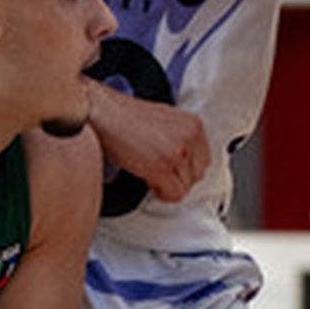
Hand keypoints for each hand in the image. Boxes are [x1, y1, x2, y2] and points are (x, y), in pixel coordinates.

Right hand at [88, 84, 210, 201]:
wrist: (105, 114)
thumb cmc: (126, 118)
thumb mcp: (164, 122)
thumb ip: (180, 139)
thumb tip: (184, 163)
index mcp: (193, 124)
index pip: (204, 160)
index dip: (185, 168)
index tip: (171, 168)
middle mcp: (189, 136)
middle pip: (197, 175)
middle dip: (178, 177)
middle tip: (159, 171)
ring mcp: (177, 151)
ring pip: (185, 187)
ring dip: (167, 185)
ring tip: (150, 171)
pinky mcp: (162, 166)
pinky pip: (173, 194)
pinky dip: (160, 193)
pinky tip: (148, 179)